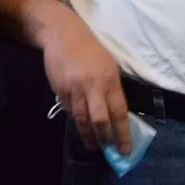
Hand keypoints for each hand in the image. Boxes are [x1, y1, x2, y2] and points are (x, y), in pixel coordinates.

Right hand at [44, 18, 131, 153]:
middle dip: (103, 138)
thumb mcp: (108, 65)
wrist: (61, 34)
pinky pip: (68, 110)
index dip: (122, 134)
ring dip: (87, 134)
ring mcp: (74, 88)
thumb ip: (111, 89)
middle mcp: (93, 86)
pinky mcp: (59, 88)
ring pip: (81, 119)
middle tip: (105, 148)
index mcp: (110, 79)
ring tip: (91, 144)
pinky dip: (74, 119)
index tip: (125, 150)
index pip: (119, 112)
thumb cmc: (89, 48)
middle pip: (99, 120)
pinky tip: (78, 123)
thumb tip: (114, 115)